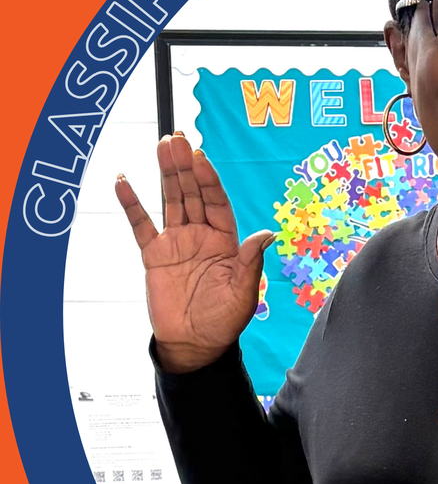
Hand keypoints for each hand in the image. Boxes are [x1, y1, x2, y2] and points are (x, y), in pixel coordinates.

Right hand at [115, 132, 275, 372]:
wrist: (196, 344)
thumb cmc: (225, 320)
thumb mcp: (244, 292)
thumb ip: (250, 261)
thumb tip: (267, 233)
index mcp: (226, 241)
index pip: (217, 203)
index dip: (210, 180)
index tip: (201, 157)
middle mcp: (201, 235)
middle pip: (193, 194)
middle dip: (186, 167)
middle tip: (178, 138)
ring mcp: (177, 243)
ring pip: (170, 201)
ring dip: (166, 174)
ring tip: (161, 145)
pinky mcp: (154, 255)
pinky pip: (141, 225)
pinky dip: (132, 203)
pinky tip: (124, 180)